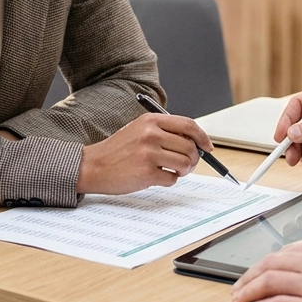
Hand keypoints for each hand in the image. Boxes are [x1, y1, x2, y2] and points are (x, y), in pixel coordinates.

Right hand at [78, 113, 209, 194]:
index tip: (208, 147)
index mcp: (150, 121)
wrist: (93, 166)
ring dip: (183, 171)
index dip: (202, 137)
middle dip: (193, 159)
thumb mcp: (139, 130)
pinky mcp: (146, 173)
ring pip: (185, 164)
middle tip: (187, 164)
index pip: (188, 125)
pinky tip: (156, 177)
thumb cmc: (118, 150)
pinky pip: (172, 179)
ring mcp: (149, 154)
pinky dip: (169, 180)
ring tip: (171, 171)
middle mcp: (151, 135)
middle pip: (190, 147)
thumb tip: (195, 142)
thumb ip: (164, 132)